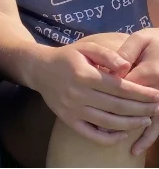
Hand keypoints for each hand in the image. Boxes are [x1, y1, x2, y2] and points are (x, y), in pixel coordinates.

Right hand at [36, 40, 158, 144]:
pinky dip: (110, 138)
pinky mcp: (67, 119)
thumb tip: (126, 66)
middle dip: (142, 109)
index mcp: (84, 75)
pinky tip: (123, 133)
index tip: (157, 95)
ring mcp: (72, 109)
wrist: (39, 69)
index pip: (120, 88)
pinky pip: (92, 134)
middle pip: (117, 107)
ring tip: (146, 120)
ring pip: (108, 123)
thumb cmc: (67, 57)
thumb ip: (107, 55)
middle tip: (157, 108)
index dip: (142, 93)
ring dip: (131, 124)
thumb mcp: (85, 48)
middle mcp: (78, 94)